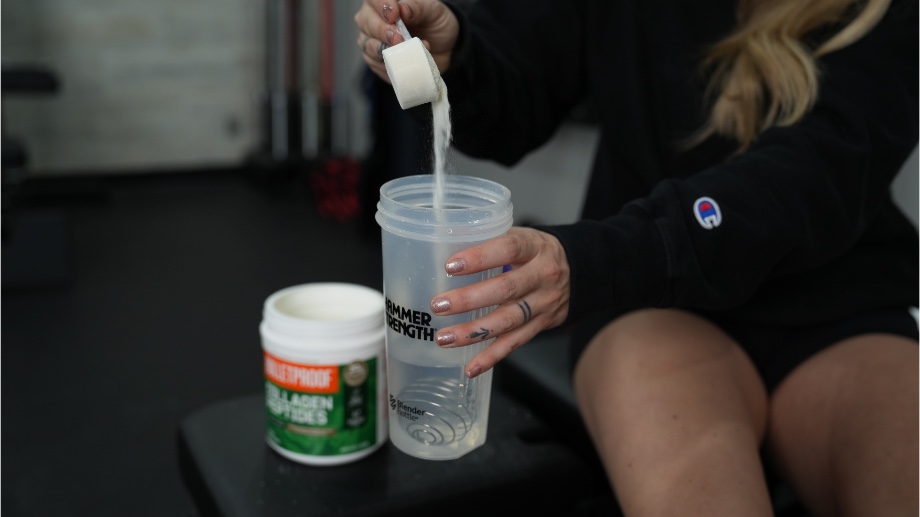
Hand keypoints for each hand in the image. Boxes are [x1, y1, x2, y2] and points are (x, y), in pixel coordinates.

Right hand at [354, 0, 458, 82]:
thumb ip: (417, 8)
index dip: (381, 7)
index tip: (394, 15)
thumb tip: (403, 10)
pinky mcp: (376, 62)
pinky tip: (404, 62)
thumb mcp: (432, 11)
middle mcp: (372, 20)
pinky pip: (376, 65)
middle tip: (398, 38)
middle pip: (366, 23)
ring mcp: (372, 42)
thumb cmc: (434, 24)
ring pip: (368, 45)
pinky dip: (391, 65)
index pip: (374, 0)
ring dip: (385, 50)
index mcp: (383, 2)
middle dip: (382, 31)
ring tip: (403, 51)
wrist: (443, 48)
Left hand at [429, 227, 570, 377]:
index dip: (480, 258)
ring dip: (473, 332)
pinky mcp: (542, 325)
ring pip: (507, 321)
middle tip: (439, 305)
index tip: (451, 266)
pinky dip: (492, 357)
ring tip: (444, 338)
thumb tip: (446, 244)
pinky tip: (470, 367)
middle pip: (505, 290)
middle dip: (469, 299)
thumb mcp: (523, 237)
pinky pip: (515, 343)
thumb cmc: (539, 252)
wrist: (582, 270)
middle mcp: (542, 276)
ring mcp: (543, 304)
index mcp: (535, 248)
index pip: (509, 249)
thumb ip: (492, 240)